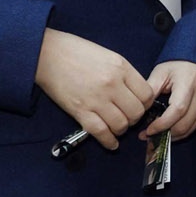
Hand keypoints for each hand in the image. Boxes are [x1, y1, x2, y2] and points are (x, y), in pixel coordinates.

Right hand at [34, 29, 154, 150]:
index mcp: (121, 68)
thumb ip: (124, 74)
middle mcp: (112, 84)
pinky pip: (101, 132)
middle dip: (135, 118)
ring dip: (122, 129)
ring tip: (117, 127)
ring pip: (121, 124)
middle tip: (128, 117)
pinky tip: (112, 143)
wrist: (48, 54)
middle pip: (136, 112)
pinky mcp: (80, 111)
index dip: (146, 104)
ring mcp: (96, 99)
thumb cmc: (77, 52)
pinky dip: (109, 141)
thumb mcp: (109, 56)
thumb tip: (136, 93)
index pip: (147, 94)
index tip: (140, 106)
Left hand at [139, 60, 195, 141]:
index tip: (148, 130)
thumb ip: (149, 91)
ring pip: (191, 129)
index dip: (161, 125)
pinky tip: (173, 126)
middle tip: (150, 135)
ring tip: (160, 133)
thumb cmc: (179, 63)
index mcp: (189, 83)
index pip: (177, 111)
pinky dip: (184, 129)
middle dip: (165, 134)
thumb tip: (139, 111)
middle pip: (184, 125)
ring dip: (174, 135)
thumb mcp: (160, 73)